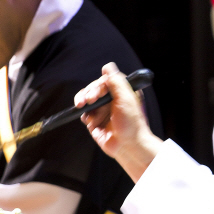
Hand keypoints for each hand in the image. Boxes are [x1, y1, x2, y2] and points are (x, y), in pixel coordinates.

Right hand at [74, 62, 162, 181]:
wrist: (128, 146)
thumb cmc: (132, 123)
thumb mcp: (126, 99)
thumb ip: (116, 82)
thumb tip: (108, 66)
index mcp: (122, 92)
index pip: (105, 82)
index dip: (98, 86)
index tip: (96, 94)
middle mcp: (112, 100)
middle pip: (93, 89)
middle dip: (88, 93)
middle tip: (87, 101)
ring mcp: (102, 110)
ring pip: (86, 100)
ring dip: (83, 101)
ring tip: (82, 105)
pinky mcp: (95, 121)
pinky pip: (84, 113)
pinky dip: (83, 114)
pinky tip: (88, 118)